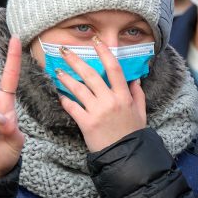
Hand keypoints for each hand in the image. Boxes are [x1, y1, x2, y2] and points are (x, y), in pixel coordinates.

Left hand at [56, 37, 146, 151]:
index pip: (114, 69)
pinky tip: (59, 94)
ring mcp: (98, 111)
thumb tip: (135, 78)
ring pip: (78, 89)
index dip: (105, 53)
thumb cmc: (133, 133)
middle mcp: (110, 100)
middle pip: (91, 75)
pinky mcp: (87, 123)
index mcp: (124, 96)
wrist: (126, 155)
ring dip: (66, 78)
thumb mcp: (140, 112)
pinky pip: (72, 107)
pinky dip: (64, 100)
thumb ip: (138, 94)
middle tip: (64, 51)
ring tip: (57, 71)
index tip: (96, 42)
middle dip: (76, 61)